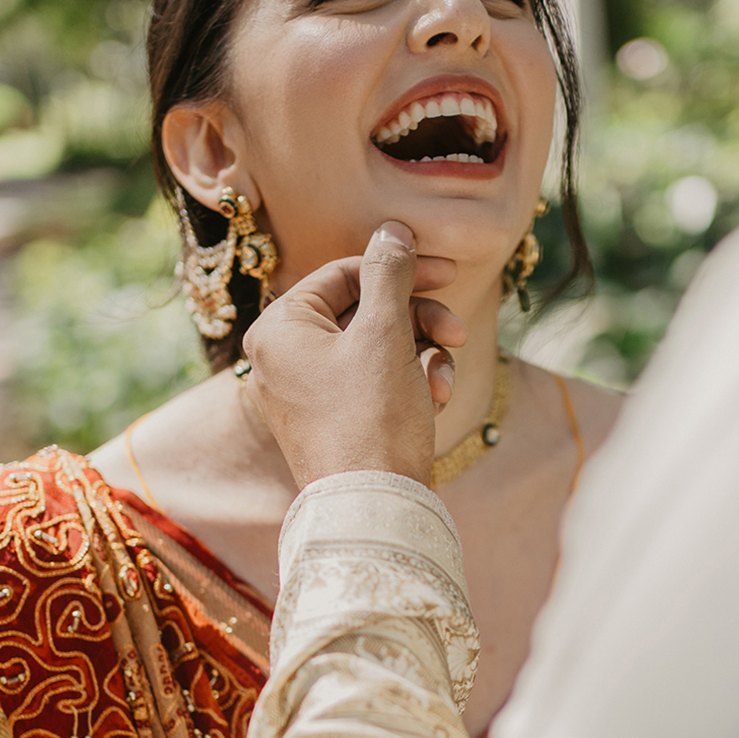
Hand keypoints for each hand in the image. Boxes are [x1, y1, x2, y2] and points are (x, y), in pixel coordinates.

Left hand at [243, 222, 465, 489]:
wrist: (374, 508)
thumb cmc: (372, 417)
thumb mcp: (385, 332)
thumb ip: (389, 271)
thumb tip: (392, 229)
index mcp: (280, 329)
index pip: (344, 275)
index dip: (400, 269)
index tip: (447, 273)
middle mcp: (283, 360)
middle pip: (363, 314)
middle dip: (418, 322)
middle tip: (458, 332)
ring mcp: (306, 396)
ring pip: (375, 351)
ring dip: (421, 357)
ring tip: (444, 379)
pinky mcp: (332, 425)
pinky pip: (373, 386)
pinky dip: (407, 387)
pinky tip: (435, 401)